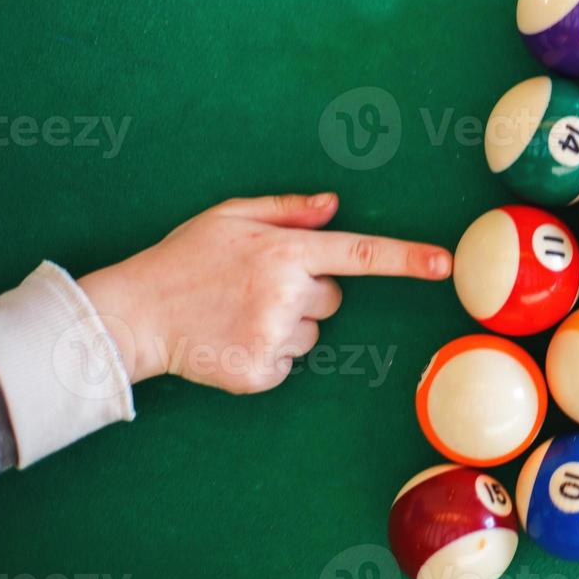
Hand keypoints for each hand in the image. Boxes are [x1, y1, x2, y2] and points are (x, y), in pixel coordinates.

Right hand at [77, 193, 451, 393]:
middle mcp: (286, 294)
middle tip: (254, 289)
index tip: (445, 264)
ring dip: (286, 325)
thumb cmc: (184, 259)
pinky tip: (232, 338)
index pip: (361, 254)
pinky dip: (267, 354)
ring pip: (312, 333)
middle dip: (305, 293)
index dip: (407, 259)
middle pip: (332, 299)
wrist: (133, 314)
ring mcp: (273, 336)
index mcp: (285, 252)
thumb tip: (335, 205)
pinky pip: (288, 363)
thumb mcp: (230, 216)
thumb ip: (287, 210)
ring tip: (237, 313)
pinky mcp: (260, 372)